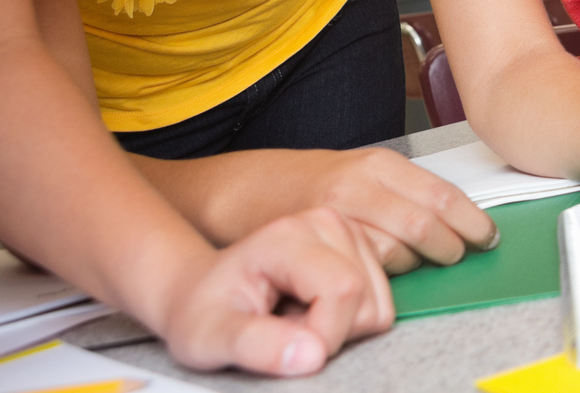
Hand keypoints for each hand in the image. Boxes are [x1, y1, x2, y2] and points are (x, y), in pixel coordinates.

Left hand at [155, 207, 393, 375]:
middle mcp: (327, 223)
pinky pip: (380, 305)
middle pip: (366, 301)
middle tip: (280, 329)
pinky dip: (349, 322)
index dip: (322, 335)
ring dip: (340, 330)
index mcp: (289, 235)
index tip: (282, 347)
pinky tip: (311, 313)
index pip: (342, 290)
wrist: (199, 291)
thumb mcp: (209, 338)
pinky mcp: (361, 250)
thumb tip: (313, 356)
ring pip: (379, 306)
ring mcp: (348, 233)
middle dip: (329, 334)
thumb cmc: (201, 312)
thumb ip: (255, 346)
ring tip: (292, 320)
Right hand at [183, 148, 496, 275]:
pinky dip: (383, 276)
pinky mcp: (318, 239)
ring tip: (421, 265)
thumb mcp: (361, 172)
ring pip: (399, 250)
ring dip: (417, 265)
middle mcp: (361, 184)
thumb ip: (402, 191)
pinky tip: (384, 275)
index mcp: (381, 164)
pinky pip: (365, 267)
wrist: (245, 189)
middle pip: (427, 225)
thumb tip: (455, 218)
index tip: (487, 237)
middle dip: (452, 248)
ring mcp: (338, 213)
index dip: (472, 221)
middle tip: (459, 257)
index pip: (444, 195)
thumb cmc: (308, 183)